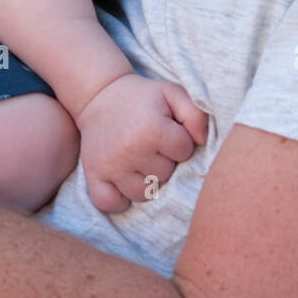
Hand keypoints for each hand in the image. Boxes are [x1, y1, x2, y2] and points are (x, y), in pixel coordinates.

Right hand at [75, 73, 207, 213]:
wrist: (99, 95)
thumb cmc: (142, 97)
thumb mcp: (172, 93)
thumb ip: (195, 114)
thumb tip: (203, 142)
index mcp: (152, 129)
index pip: (184, 151)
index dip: (180, 140)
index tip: (167, 129)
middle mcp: (130, 150)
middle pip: (166, 175)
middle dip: (164, 160)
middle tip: (151, 142)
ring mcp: (110, 166)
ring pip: (144, 193)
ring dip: (146, 179)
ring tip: (139, 158)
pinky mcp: (93, 175)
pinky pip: (110, 203)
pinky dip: (118, 199)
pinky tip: (123, 181)